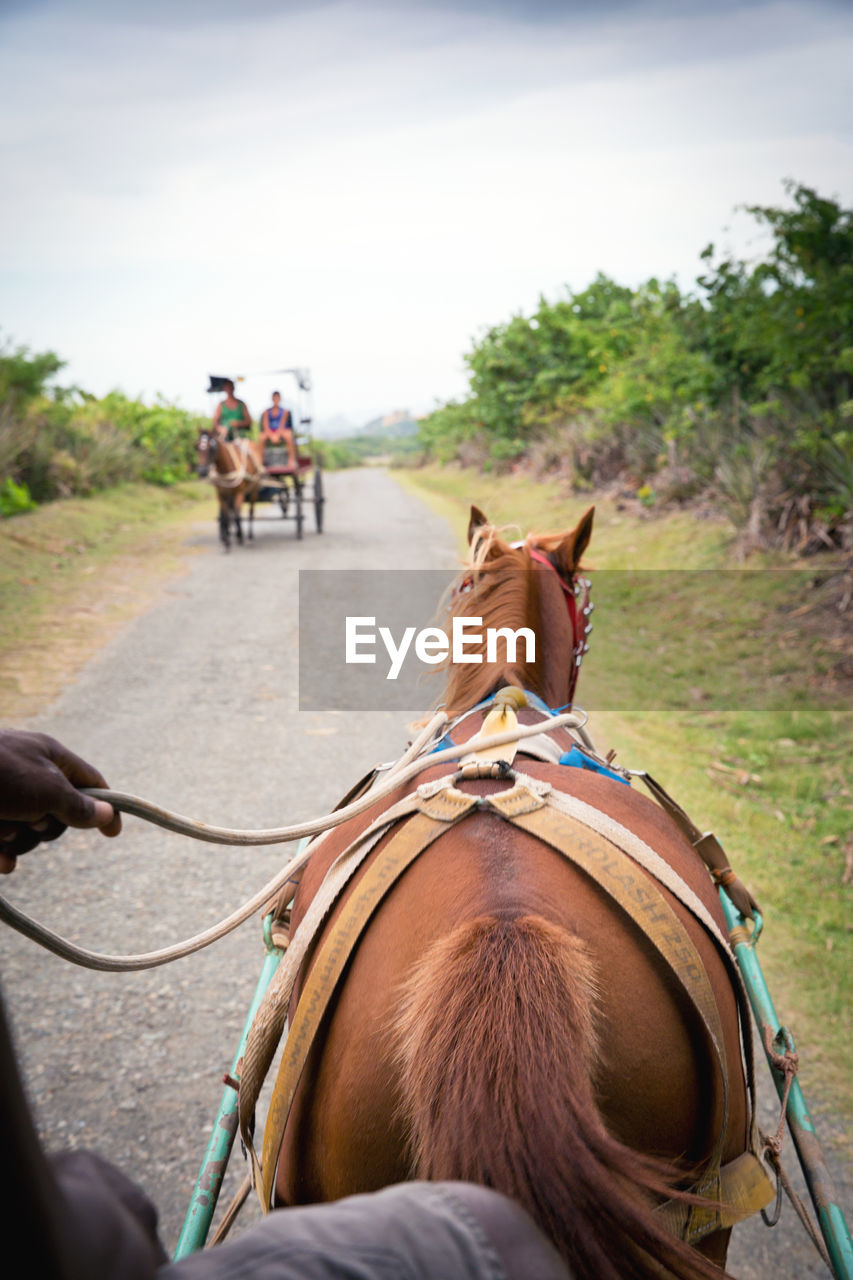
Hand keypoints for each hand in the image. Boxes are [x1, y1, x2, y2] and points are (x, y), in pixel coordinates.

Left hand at [0, 730, 120, 872]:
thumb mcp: (47, 789)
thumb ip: (78, 805)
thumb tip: (106, 813)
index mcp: (48, 757)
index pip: (90, 782)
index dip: (106, 806)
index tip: (114, 833)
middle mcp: (27, 775)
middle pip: (56, 814)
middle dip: (46, 826)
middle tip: (33, 818)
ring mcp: (2, 797)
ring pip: (26, 832)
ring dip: (17, 838)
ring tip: (0, 827)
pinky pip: (2, 844)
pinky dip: (2, 853)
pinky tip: (0, 861)